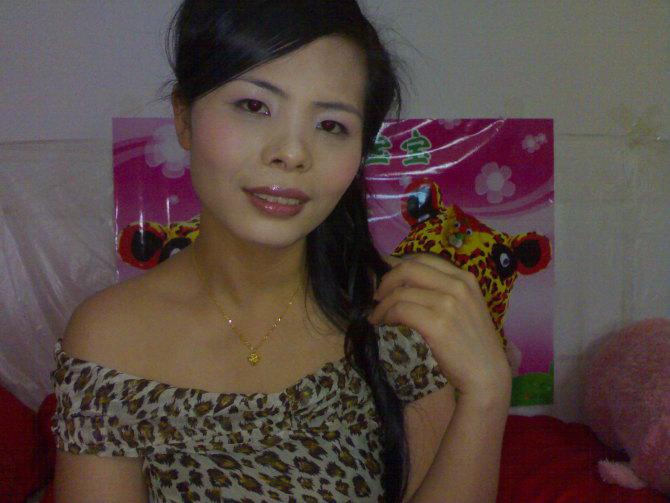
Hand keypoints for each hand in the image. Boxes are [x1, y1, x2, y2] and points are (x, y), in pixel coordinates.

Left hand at [367, 253, 511, 397]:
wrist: (487, 374)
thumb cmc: (473, 344)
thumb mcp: (465, 307)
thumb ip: (442, 290)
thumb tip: (405, 280)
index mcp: (465, 278)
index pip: (423, 258)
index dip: (398, 267)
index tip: (388, 281)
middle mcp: (458, 286)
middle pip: (408, 269)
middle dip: (386, 281)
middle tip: (378, 297)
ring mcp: (448, 304)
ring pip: (400, 292)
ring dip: (382, 304)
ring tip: (378, 316)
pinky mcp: (437, 324)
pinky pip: (400, 310)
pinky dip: (385, 315)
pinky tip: (382, 323)